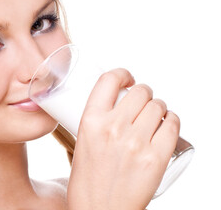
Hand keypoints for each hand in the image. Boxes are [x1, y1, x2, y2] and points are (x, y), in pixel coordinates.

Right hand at [67, 68, 179, 209]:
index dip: (122, 74)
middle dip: (144, 93)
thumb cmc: (87, 181)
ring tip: (155, 117)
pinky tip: (168, 123)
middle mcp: (113, 128)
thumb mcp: (81, 143)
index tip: (128, 79)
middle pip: (140, 91)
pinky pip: (173, 124)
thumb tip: (116, 106)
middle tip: (142, 104)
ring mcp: (136, 143)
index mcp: (90, 121)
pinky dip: (173, 120)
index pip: (109, 80)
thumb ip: (97, 121)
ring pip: (158, 106)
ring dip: (159, 107)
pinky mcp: (156, 158)